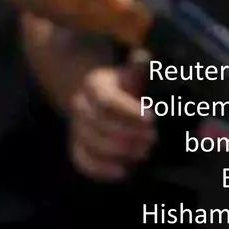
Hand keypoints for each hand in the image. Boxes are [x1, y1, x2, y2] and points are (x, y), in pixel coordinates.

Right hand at [68, 59, 154, 181]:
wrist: (101, 100)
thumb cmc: (125, 87)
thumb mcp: (131, 74)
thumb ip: (138, 68)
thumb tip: (143, 56)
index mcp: (94, 85)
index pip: (107, 101)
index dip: (129, 112)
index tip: (151, 118)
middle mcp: (80, 105)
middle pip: (99, 125)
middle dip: (127, 135)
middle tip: (152, 139)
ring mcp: (76, 127)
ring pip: (90, 143)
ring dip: (118, 152)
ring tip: (143, 153)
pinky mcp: (76, 145)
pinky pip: (81, 160)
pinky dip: (100, 169)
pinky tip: (123, 172)